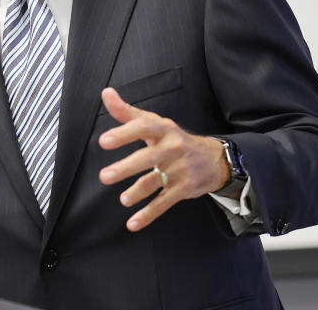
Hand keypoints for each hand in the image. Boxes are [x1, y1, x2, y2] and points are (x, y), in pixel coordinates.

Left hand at [98, 88, 229, 231]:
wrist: (214, 159)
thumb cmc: (173, 139)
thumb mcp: (155, 123)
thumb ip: (127, 112)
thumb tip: (106, 93)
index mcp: (163, 129)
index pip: (143, 127)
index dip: (124, 133)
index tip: (103, 141)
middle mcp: (172, 147)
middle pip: (148, 157)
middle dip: (126, 167)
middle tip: (104, 176)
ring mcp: (179, 169)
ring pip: (156, 181)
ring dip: (138, 192)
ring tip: (123, 199)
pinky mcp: (183, 188)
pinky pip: (164, 203)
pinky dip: (148, 214)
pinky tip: (133, 223)